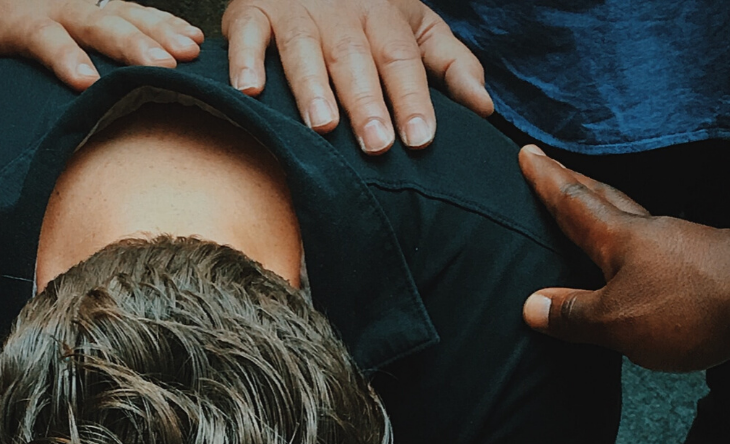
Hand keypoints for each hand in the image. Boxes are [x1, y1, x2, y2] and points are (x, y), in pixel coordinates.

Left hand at [0, 0, 203, 92]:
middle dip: (130, 43)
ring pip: (124, 13)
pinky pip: (136, 10)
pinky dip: (166, 22)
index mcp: (18, 15)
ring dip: (158, 32)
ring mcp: (82, 2)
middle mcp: (56, 3)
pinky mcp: (100, 5)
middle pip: (97, 21)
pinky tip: (193, 40)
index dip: (64, 55)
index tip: (84, 80)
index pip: (43, 34)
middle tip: (160, 64)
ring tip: (187, 52)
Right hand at [222, 0, 491, 153]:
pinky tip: (251, 90)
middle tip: (377, 144)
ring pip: (304, 49)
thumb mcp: (415, 26)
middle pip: (357, 60)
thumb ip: (450, 64)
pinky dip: (245, 61)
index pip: (403, 62)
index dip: (413, 100)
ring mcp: (295, 12)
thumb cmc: (365, 11)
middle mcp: (341, 15)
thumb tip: (484, 107)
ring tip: (323, 124)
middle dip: (367, 101)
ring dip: (312, 86)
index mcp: (384, 19)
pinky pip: (247, 35)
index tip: (421, 139)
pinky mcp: (251, 12)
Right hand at [520, 145, 729, 371]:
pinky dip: (635, 253)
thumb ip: (573, 314)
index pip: (574, 202)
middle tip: (553, 168)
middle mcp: (650, 234)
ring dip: (607, 215)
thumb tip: (533, 306)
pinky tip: (634, 267)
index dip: (548, 180)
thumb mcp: (616, 320)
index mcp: (621, 239)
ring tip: (588, 216)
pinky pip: (656, 255)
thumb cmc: (691, 306)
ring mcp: (681, 249)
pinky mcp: (704, 271)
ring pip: (633, 224)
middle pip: (605, 201)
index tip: (528, 155)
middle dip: (575, 184)